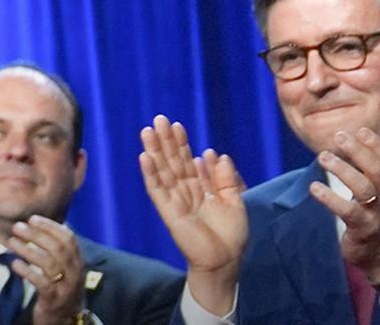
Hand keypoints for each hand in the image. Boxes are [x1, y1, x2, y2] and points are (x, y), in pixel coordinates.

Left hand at [5, 216, 85, 324]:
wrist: (65, 319)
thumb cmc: (60, 288)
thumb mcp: (63, 268)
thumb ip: (54, 249)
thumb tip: (36, 224)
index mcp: (77, 262)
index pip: (69, 239)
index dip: (51, 226)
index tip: (32, 219)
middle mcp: (75, 273)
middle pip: (58, 248)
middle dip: (37, 235)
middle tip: (17, 227)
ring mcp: (66, 287)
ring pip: (49, 264)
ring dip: (28, 250)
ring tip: (11, 242)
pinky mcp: (54, 300)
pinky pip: (42, 283)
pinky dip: (28, 271)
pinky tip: (15, 264)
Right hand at [139, 115, 247, 315]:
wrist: (225, 260)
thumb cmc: (231, 235)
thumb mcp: (235, 202)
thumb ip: (226, 179)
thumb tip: (217, 154)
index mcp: (200, 188)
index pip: (188, 161)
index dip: (182, 144)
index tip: (178, 126)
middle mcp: (185, 191)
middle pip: (172, 161)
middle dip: (165, 141)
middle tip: (159, 119)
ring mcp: (174, 200)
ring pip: (162, 170)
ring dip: (154, 150)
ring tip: (148, 130)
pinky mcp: (168, 210)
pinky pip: (157, 189)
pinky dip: (150, 173)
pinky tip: (144, 157)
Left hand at [309, 126, 379, 275]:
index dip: (376, 145)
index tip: (360, 130)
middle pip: (378, 171)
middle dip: (359, 152)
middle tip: (339, 136)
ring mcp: (377, 214)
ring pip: (363, 189)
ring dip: (343, 170)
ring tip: (323, 157)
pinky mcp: (363, 229)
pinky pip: (348, 211)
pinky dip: (330, 198)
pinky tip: (314, 187)